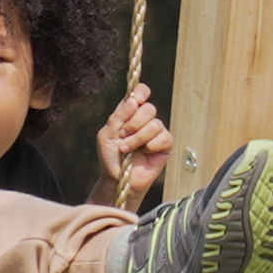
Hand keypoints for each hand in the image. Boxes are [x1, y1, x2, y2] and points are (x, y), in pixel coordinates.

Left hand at [96, 83, 169, 205]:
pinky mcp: (165, 145)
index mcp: (130, 113)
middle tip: (122, 136)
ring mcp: (156, 132)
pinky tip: (144, 153)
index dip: (141, 92)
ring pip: (155, 124)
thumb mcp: (106, 134)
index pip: (142, 93)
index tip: (135, 100)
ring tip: (127, 149)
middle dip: (133, 123)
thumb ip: (118, 116)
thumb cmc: (110, 158)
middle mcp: (145, 120)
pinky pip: (163, 138)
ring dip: (137, 138)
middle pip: (149, 108)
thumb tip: (133, 100)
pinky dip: (150, 146)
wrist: (118, 179)